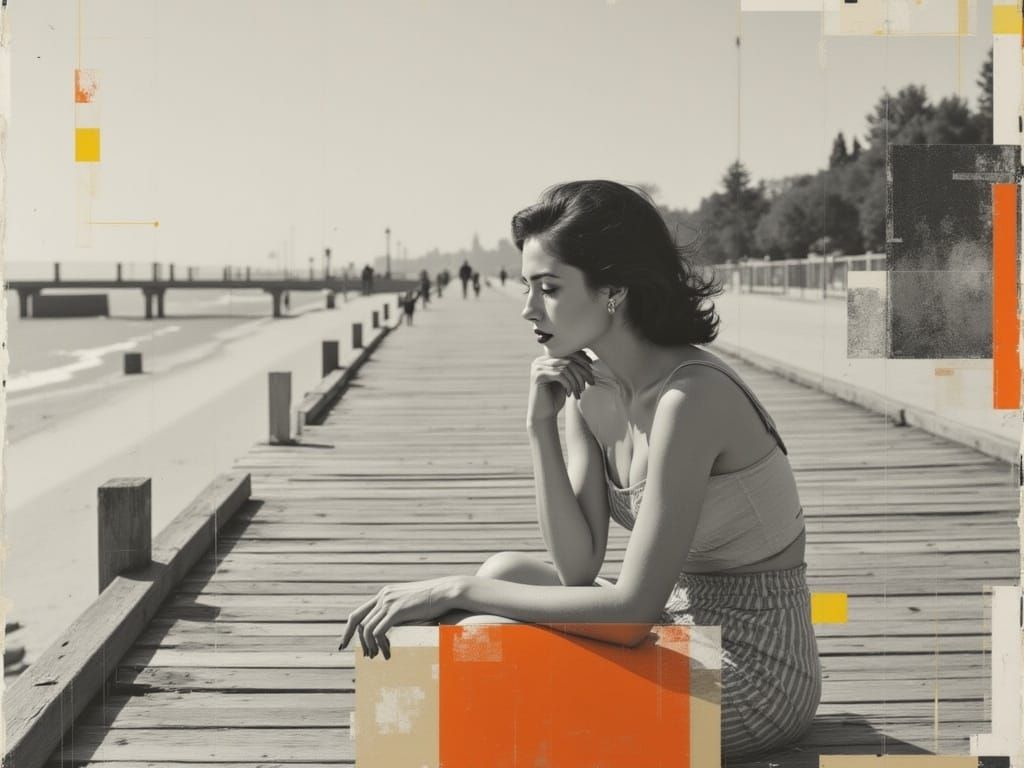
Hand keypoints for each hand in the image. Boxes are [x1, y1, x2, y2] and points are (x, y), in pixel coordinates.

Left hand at [338, 576, 462, 659]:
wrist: (447, 592)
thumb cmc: (435, 601)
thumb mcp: (413, 606)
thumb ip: (401, 613)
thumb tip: (396, 628)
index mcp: (386, 594)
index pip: (359, 612)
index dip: (349, 629)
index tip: (345, 643)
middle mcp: (384, 596)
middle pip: (358, 620)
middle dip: (352, 639)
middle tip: (361, 656)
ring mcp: (389, 602)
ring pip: (367, 628)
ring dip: (370, 646)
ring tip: (377, 657)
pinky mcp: (396, 610)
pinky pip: (378, 632)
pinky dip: (379, 645)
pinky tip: (387, 653)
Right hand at [527, 351, 595, 422]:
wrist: (543, 414)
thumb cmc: (555, 397)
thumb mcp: (565, 380)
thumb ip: (571, 367)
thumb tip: (587, 355)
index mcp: (546, 359)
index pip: (567, 353)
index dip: (582, 359)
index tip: (592, 369)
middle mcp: (540, 361)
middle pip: (568, 360)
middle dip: (582, 372)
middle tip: (591, 382)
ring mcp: (538, 367)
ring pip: (566, 368)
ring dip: (576, 381)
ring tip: (579, 392)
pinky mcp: (538, 375)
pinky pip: (560, 375)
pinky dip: (569, 384)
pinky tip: (570, 394)